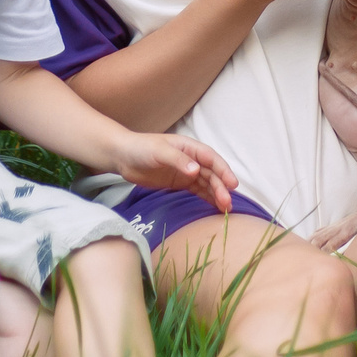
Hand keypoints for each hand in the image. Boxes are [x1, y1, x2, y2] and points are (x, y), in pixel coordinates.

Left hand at [108, 129, 239, 212]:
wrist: (123, 156)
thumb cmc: (141, 148)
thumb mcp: (159, 152)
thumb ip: (178, 160)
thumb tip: (196, 171)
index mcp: (189, 147)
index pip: (211, 159)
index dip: (223, 170)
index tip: (232, 184)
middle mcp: (191, 159)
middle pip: (211, 173)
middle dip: (221, 187)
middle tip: (228, 203)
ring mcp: (186, 171)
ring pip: (207, 183)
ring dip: (217, 194)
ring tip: (226, 209)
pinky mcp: (180, 182)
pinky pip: (197, 190)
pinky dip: (207, 198)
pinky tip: (216, 207)